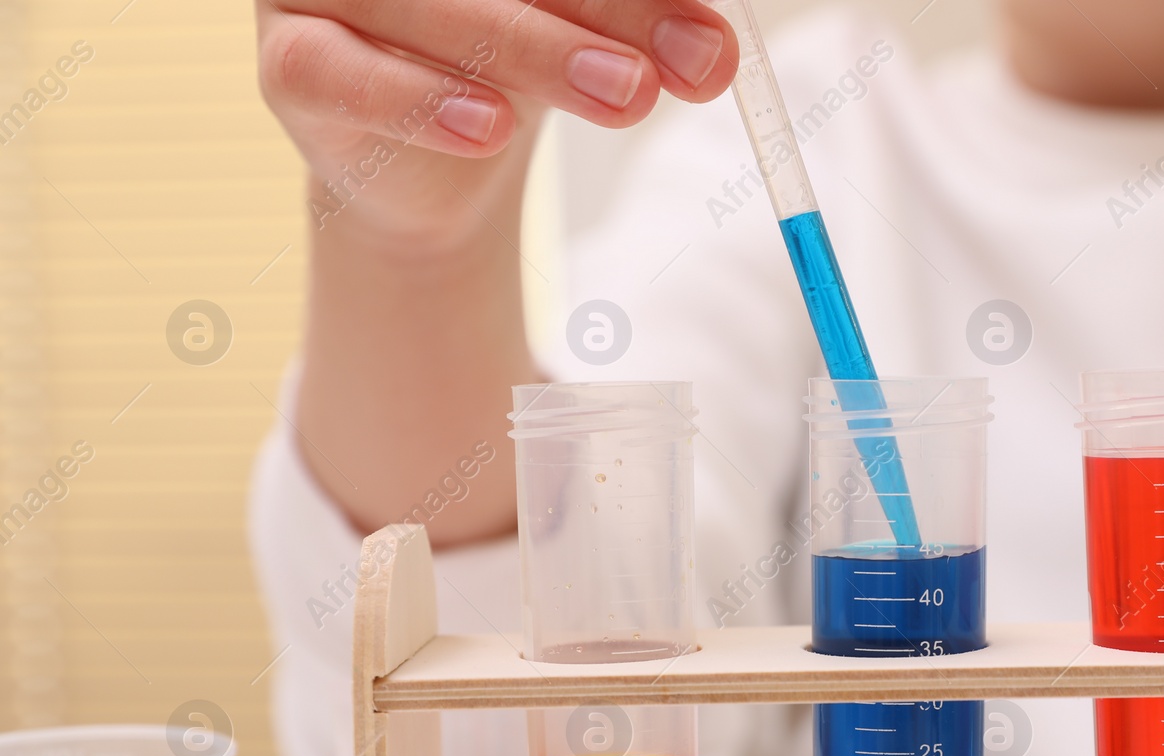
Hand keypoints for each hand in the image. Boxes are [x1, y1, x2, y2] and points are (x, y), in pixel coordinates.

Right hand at [255, 0, 737, 239]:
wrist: (434, 176)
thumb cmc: (512, 65)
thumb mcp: (587, 25)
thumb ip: (639, 13)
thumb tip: (718, 34)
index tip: (712, 26)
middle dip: (614, 9)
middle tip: (701, 58)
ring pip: (435, 10)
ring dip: (541, 54)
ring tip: (629, 94)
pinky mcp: (291, 64)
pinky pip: (347, 75)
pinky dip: (424, 104)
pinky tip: (490, 128)